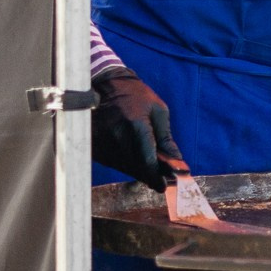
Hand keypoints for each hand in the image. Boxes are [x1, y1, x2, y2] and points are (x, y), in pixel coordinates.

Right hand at [92, 70, 183, 188]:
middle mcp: (116, 137)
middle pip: (136, 168)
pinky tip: (135, 159)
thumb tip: (177, 161)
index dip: (157, 176)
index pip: (147, 160)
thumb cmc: (136, 96)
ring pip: (125, 168)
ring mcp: (102, 143)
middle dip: (152, 176)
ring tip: (152, 168)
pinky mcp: (94, 147)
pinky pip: (114, 163)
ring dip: (140, 171)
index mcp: (135, 126)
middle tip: (164, 181)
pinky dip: (126, 165)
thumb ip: (166, 138)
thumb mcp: (158, 111)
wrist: (104, 85)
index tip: (166, 186)